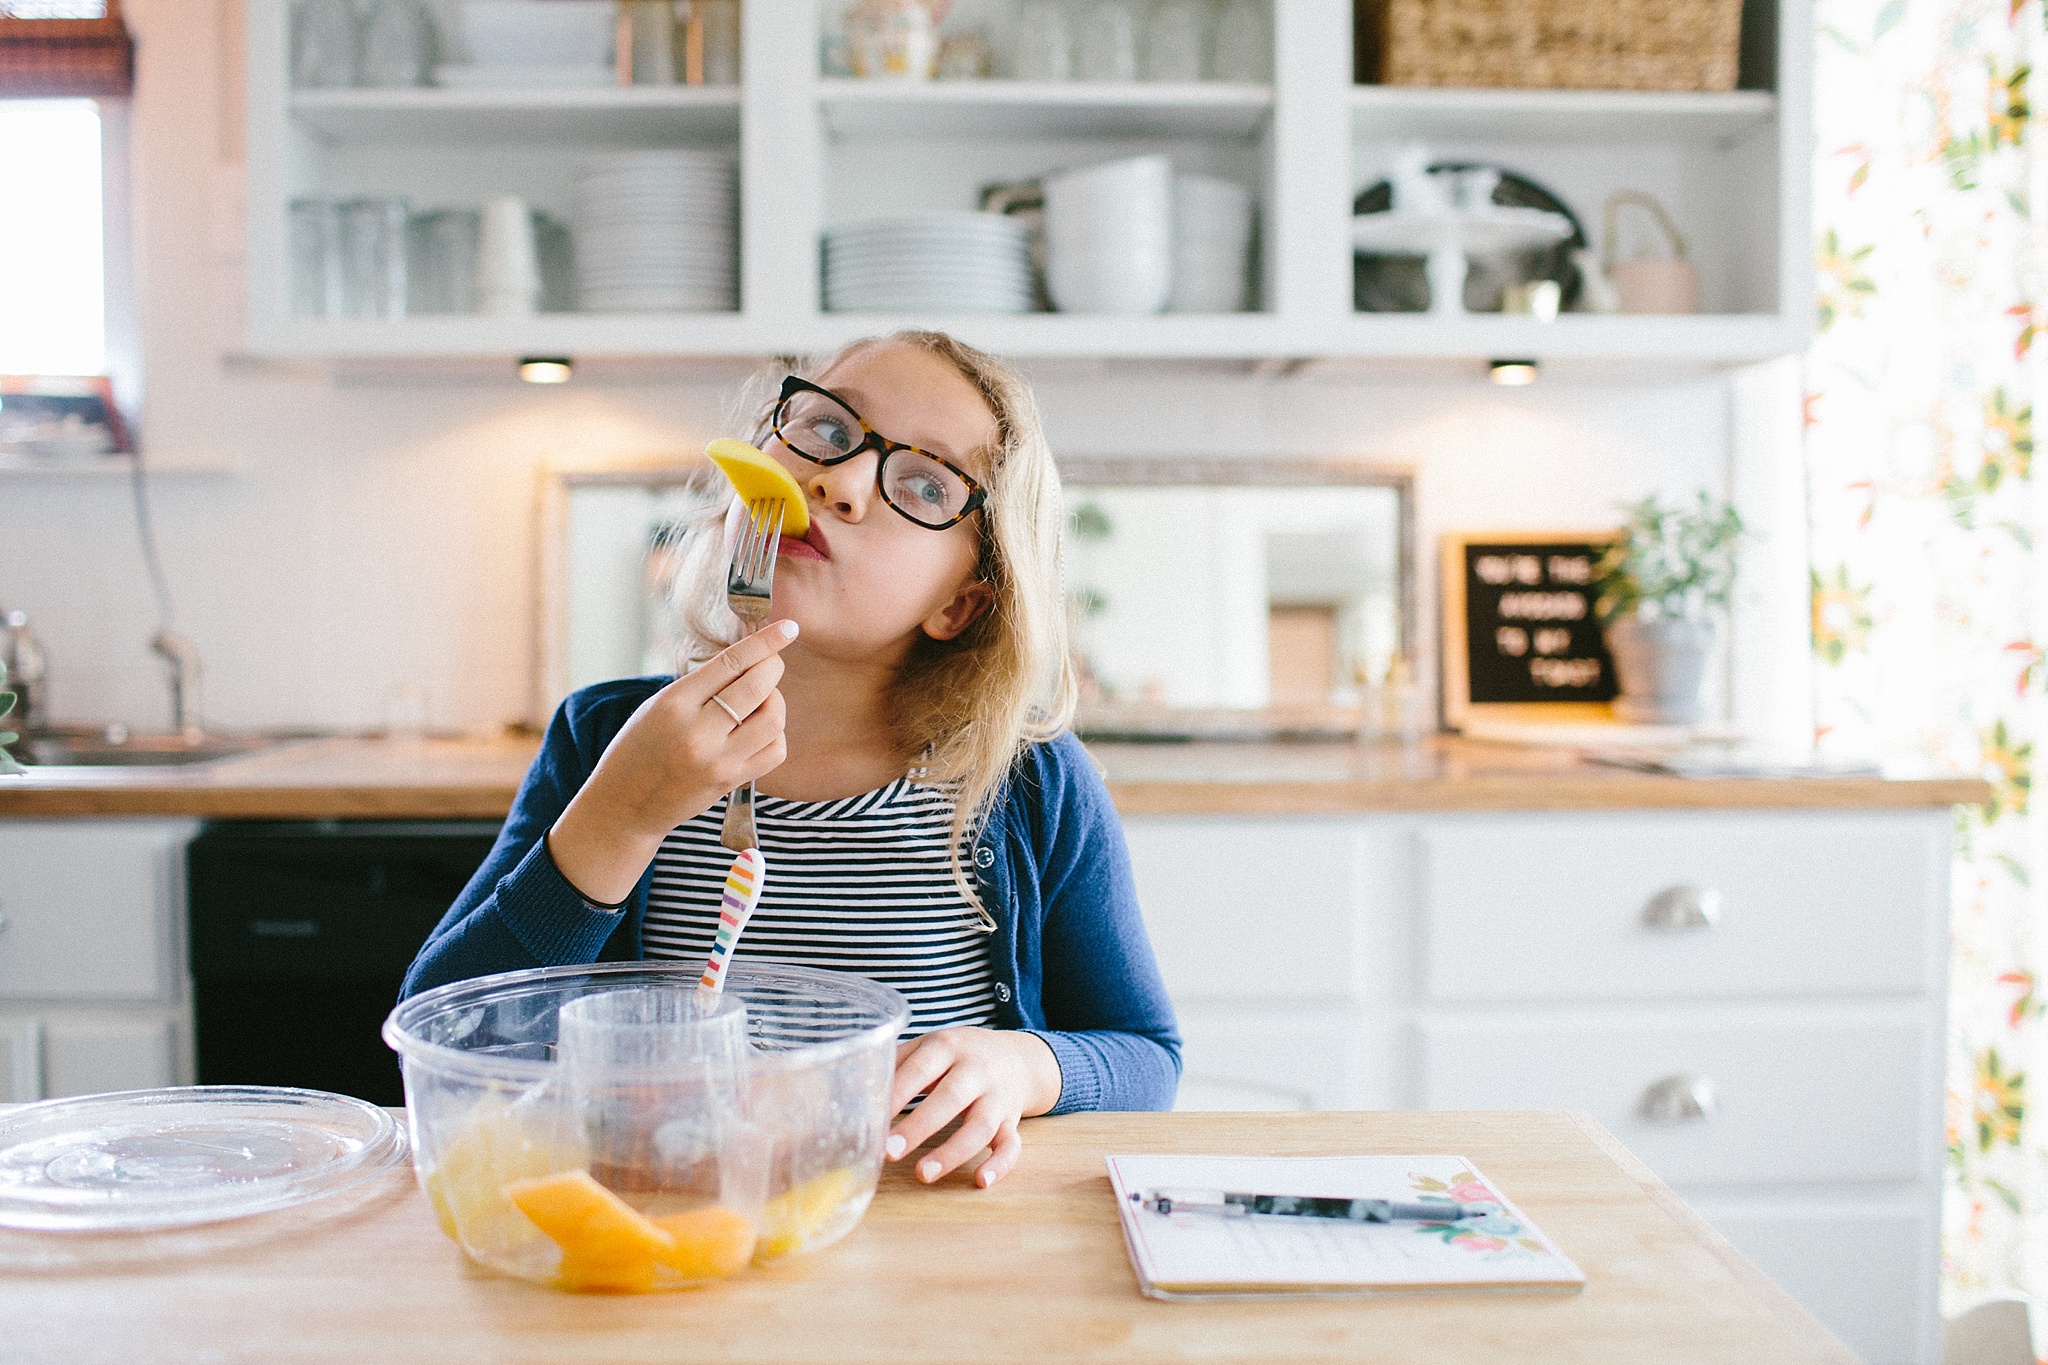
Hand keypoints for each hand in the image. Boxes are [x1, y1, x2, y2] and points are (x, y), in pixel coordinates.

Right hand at [548, 620, 797, 903]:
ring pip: (773, 720)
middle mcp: (698, 732)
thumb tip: (747, 660)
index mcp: (675, 703)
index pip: (731, 663)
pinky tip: (759, 729)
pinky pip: (774, 751)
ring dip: (775, 702)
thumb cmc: (637, 749)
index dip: (765, 642)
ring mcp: (718, 760)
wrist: (625, 804)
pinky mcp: (731, 782)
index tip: (788, 628)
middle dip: (773, 668)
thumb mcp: (657, 705)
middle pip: (757, 688)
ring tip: (760, 700)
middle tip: (771, 664)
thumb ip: (700, 685)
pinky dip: (775, 734)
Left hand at [884, 1028, 1060, 1188]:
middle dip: (919, 1126)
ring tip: (923, 1175)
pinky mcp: (1012, 1122)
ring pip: (981, 1126)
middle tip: (889, 1152)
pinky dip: (1000, 1165)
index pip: (921, 1069)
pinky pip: (1012, 1145)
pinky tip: (980, 1181)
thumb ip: (896, 1063)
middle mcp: (977, 1070)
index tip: (873, 1120)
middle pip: (951, 1098)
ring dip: (953, 1152)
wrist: (1017, 1056)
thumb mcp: (930, 1045)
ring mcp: (998, 1097)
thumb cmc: (959, 1055)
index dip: (898, 1093)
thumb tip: (853, 1088)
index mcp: (948, 1046)